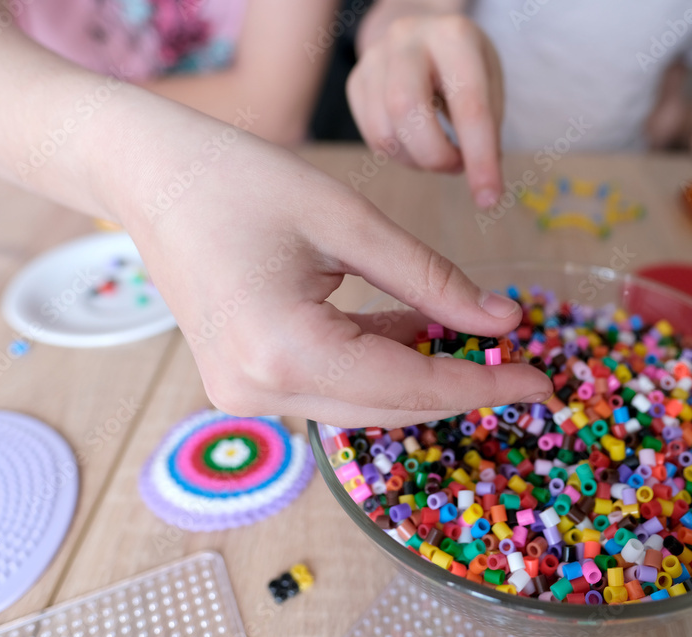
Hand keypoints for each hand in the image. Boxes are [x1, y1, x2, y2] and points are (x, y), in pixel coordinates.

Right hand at [127, 137, 550, 427]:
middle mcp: (259, 391)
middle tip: (522, 365)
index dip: (484, 386)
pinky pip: (331, 386)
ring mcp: (245, 393)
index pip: (411, 388)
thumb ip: (431, 281)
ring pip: (362, 402)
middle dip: (459, 387)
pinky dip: (380, 366)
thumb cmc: (240, 180)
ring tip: (477, 344)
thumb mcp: (350, 222)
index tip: (543, 381)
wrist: (148, 175)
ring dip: (421, 377)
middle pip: (389, 406)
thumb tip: (502, 323)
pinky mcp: (243, 380)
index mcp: (284, 352)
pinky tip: (418, 333)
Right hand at [347, 14, 503, 208]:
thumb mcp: (489, 81)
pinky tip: (416, 145)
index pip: (468, 105)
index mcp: (453, 36)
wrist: (422, 31)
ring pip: (384, 129)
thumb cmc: (463, 64)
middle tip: (456, 167)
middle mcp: (408, 39)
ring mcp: (375, 58)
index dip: (480, 158)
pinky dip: (398, 154)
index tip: (488, 199)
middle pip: (406, 110)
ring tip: (439, 154)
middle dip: (434, 156)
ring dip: (416, 160)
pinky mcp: (356, 81)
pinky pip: (372, 135)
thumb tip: (482, 183)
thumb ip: (487, 126)